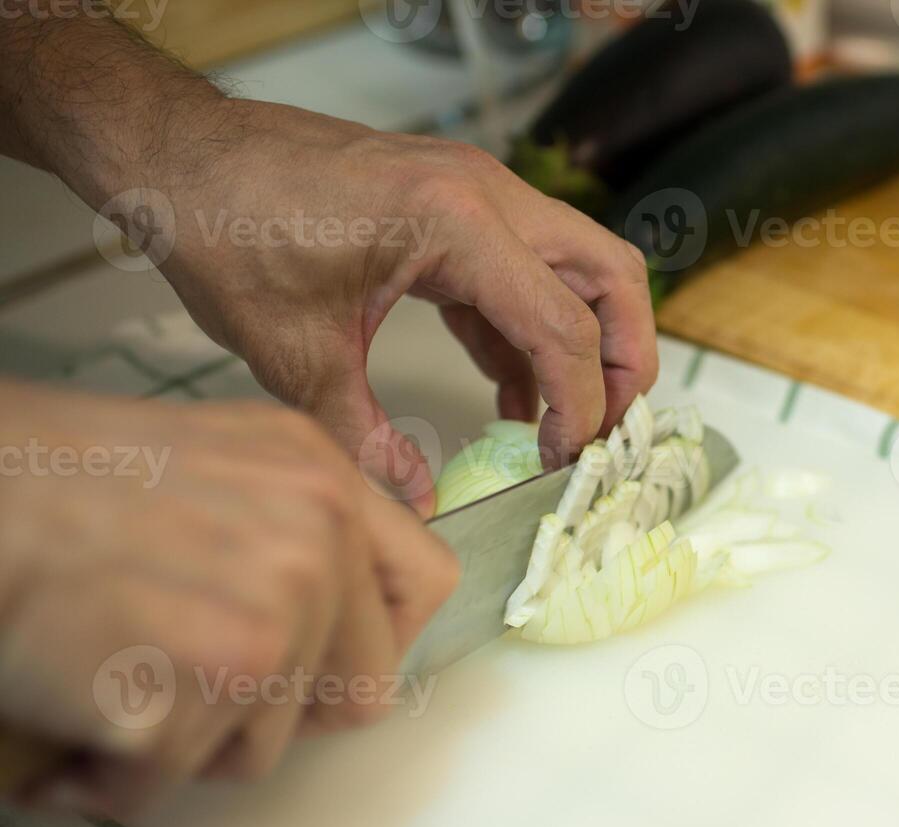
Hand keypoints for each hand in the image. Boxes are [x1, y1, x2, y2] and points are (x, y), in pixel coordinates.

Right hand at [0, 383, 459, 813]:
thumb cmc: (48, 482)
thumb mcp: (213, 462)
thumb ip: (291, 527)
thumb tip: (338, 619)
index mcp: (323, 475)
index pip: (428, 584)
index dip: (379, 643)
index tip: (325, 664)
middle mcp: (319, 535)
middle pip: (362, 691)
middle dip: (275, 711)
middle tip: (188, 684)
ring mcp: (276, 607)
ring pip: (264, 746)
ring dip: (182, 740)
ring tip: (110, 675)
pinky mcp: (214, 675)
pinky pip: (177, 776)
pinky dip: (113, 770)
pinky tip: (70, 705)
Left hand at [149, 99, 658, 514]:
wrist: (177, 154)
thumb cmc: (226, 229)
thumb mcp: (296, 353)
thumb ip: (365, 439)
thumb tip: (415, 505)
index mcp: (457, 223)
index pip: (565, 326)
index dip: (580, 405)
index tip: (564, 462)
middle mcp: (485, 194)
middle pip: (610, 276)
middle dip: (625, 360)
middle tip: (606, 431)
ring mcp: (474, 193)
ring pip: (578, 267)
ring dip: (585, 342)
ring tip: (562, 423)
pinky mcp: (452, 206)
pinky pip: (522, 271)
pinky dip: (529, 331)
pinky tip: (508, 394)